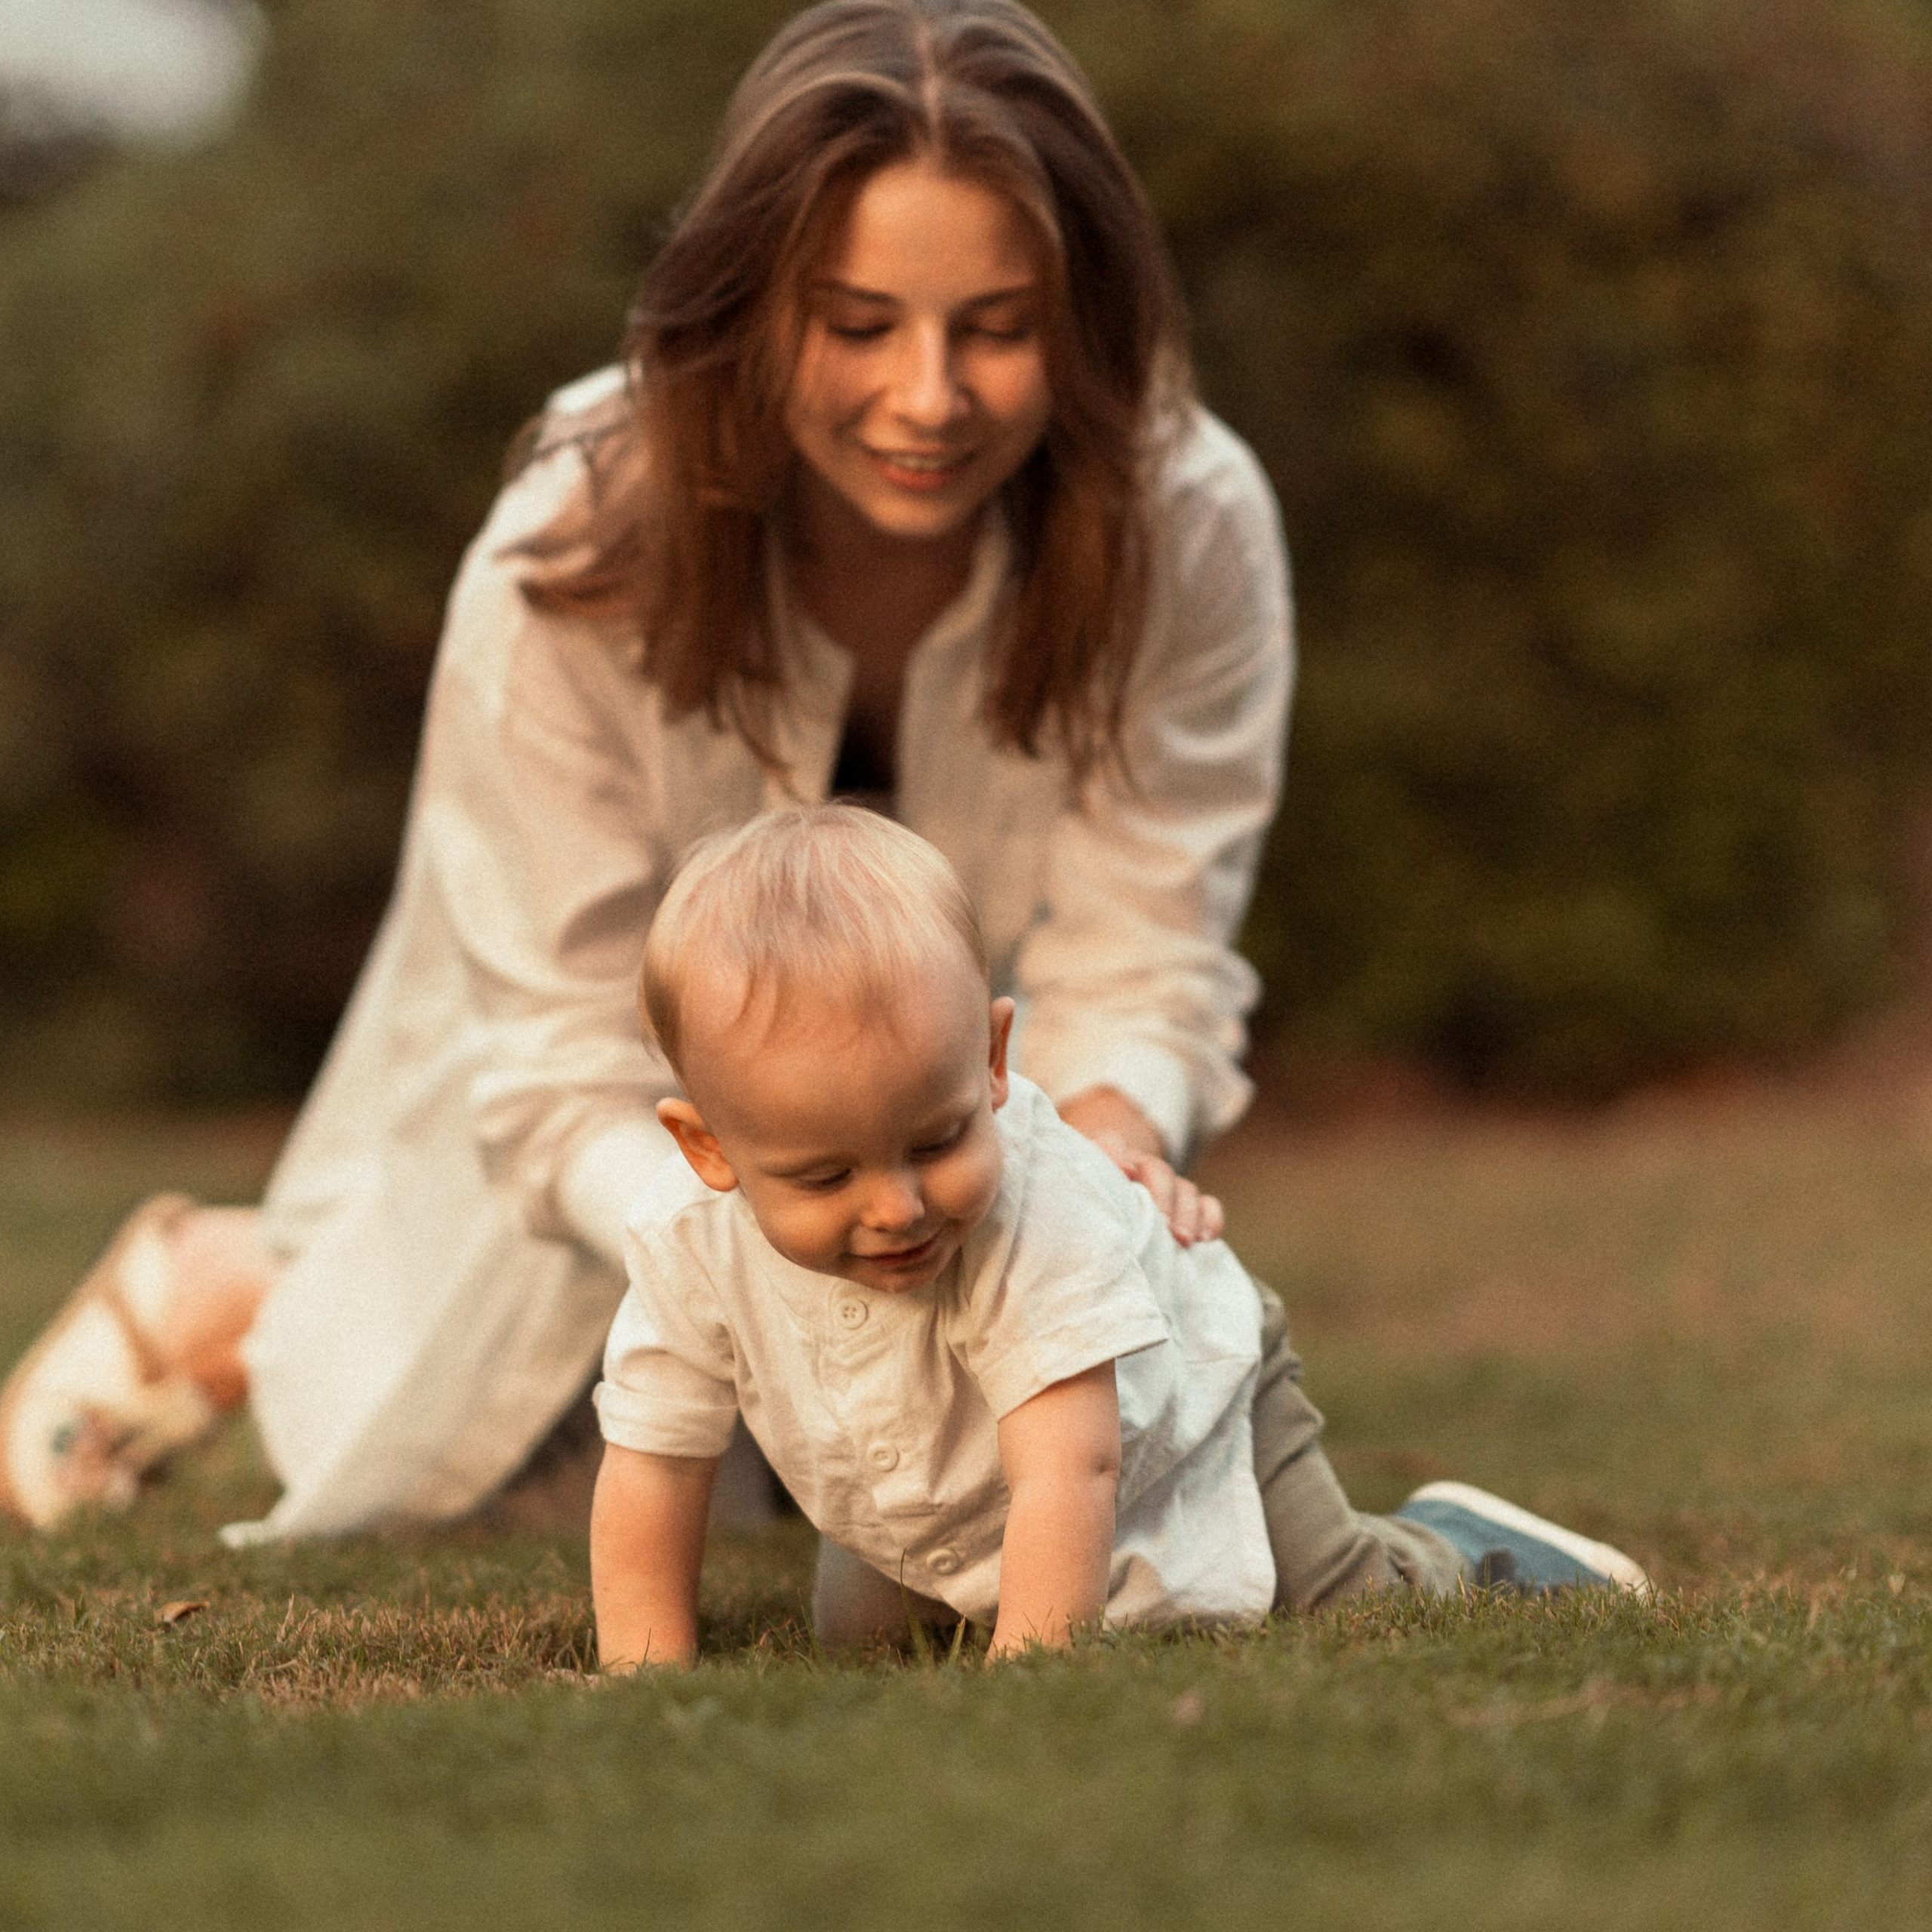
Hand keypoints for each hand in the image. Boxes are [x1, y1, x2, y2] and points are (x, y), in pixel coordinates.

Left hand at [1056, 1087, 1223, 1246]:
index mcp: (1100, 1159)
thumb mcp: (1055, 1193)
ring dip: (1186, 1211)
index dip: (1118, 1155)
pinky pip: (1207, 1203)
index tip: (1124, 1173)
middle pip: (1155, 1168)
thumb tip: (1004, 1213)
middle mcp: (1135, 1167)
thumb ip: (1045, 1198)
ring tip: (1183, 1240)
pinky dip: (1210, 1216)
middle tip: (1164, 1226)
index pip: (1110, 1144)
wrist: (1096, 1198)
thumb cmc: (1066, 1206)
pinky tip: (1207, 1239)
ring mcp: (1161, 1186)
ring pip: (1183, 1186)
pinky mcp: (1182, 1205)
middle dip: (1161, 1195)